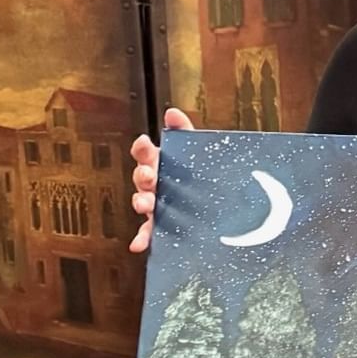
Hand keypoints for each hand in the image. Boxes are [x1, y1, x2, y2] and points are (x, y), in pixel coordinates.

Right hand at [129, 108, 194, 251]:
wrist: (218, 206)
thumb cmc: (199, 174)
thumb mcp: (195, 151)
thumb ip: (184, 132)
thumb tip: (172, 112)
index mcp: (160, 164)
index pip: (145, 153)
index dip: (143, 148)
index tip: (144, 142)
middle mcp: (154, 184)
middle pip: (142, 177)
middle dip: (143, 175)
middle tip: (150, 175)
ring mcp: (156, 205)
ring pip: (143, 203)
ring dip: (141, 202)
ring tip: (145, 204)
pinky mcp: (161, 226)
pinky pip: (149, 233)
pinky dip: (142, 239)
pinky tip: (138, 245)